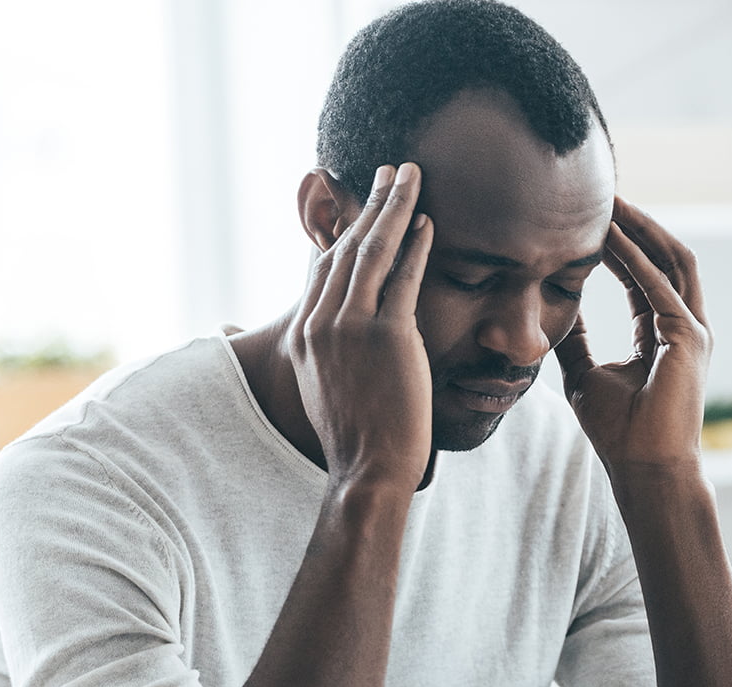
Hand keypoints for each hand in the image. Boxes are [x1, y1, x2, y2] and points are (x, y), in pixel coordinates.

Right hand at [290, 163, 434, 490]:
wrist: (369, 469)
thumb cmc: (356, 435)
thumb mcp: (324, 385)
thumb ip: (328, 349)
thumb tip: (340, 329)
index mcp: (304, 334)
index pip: (325, 267)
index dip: (346, 230)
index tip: (364, 204)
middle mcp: (320, 324)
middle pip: (347, 248)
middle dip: (371, 204)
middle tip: (390, 172)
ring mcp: (351, 328)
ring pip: (373, 252)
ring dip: (393, 208)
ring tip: (410, 177)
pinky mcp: (386, 336)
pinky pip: (403, 278)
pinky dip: (416, 245)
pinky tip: (427, 222)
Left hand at [554, 196, 711, 475]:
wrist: (644, 469)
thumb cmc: (620, 432)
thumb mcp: (585, 373)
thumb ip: (574, 339)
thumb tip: (549, 311)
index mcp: (664, 331)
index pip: (645, 273)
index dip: (621, 243)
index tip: (592, 218)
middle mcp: (685, 324)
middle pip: (665, 255)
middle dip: (637, 222)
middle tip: (604, 193)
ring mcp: (692, 330)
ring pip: (671, 259)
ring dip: (640, 228)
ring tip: (610, 202)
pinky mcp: (688, 338)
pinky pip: (659, 285)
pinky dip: (634, 259)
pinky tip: (608, 237)